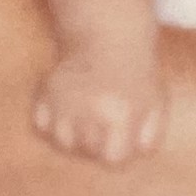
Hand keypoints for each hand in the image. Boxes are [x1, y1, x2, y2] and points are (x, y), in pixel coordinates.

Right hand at [34, 56, 166, 164]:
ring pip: (61, 142)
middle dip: (96, 146)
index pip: (112, 158)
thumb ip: (150, 137)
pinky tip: (66, 113)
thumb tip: (132, 159)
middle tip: (104, 128)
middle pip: (86, 151)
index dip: (117, 153)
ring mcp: (64, 100)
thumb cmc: (136, 76)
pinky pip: (41, 125)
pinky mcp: (47, 91)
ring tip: (85, 123)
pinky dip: (50, 124)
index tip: (120, 141)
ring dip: (73, 138)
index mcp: (120, 113)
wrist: (109, 36)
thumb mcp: (155, 104)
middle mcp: (89, 109)